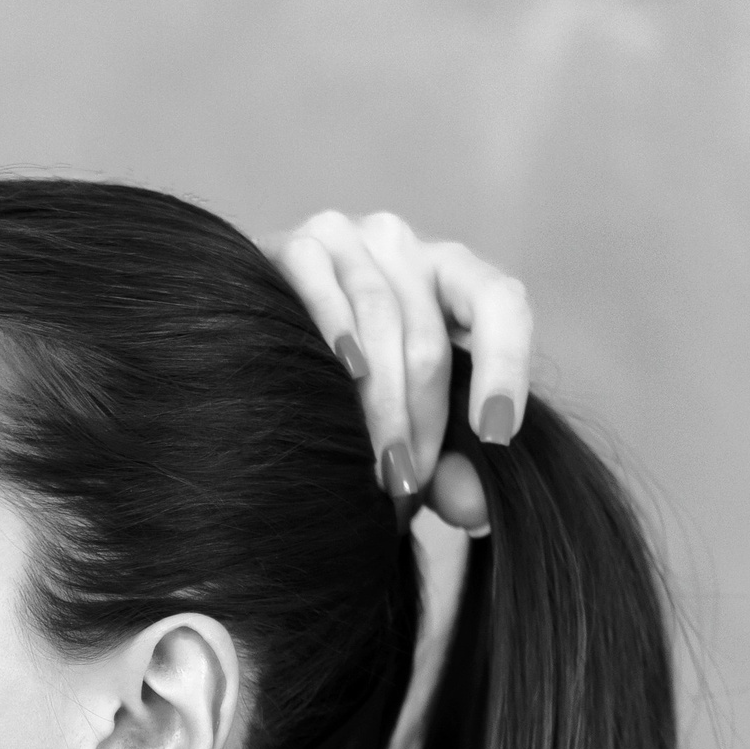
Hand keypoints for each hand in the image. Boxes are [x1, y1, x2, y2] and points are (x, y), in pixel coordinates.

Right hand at [267, 210, 533, 532]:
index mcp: (448, 277)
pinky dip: (337, 335)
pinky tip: (345, 375)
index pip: (500, 304)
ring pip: (380, 321)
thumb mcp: (405, 428)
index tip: (494, 437)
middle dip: (421, 424)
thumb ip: (448, 468)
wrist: (244, 352)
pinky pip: (325, 291)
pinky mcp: (295, 245)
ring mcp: (349, 237)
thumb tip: (479, 511)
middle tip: (403, 488)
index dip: (506, 368)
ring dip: (379, 405)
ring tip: (373, 468)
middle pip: (428, 340)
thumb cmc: (336, 390)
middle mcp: (404, 246)